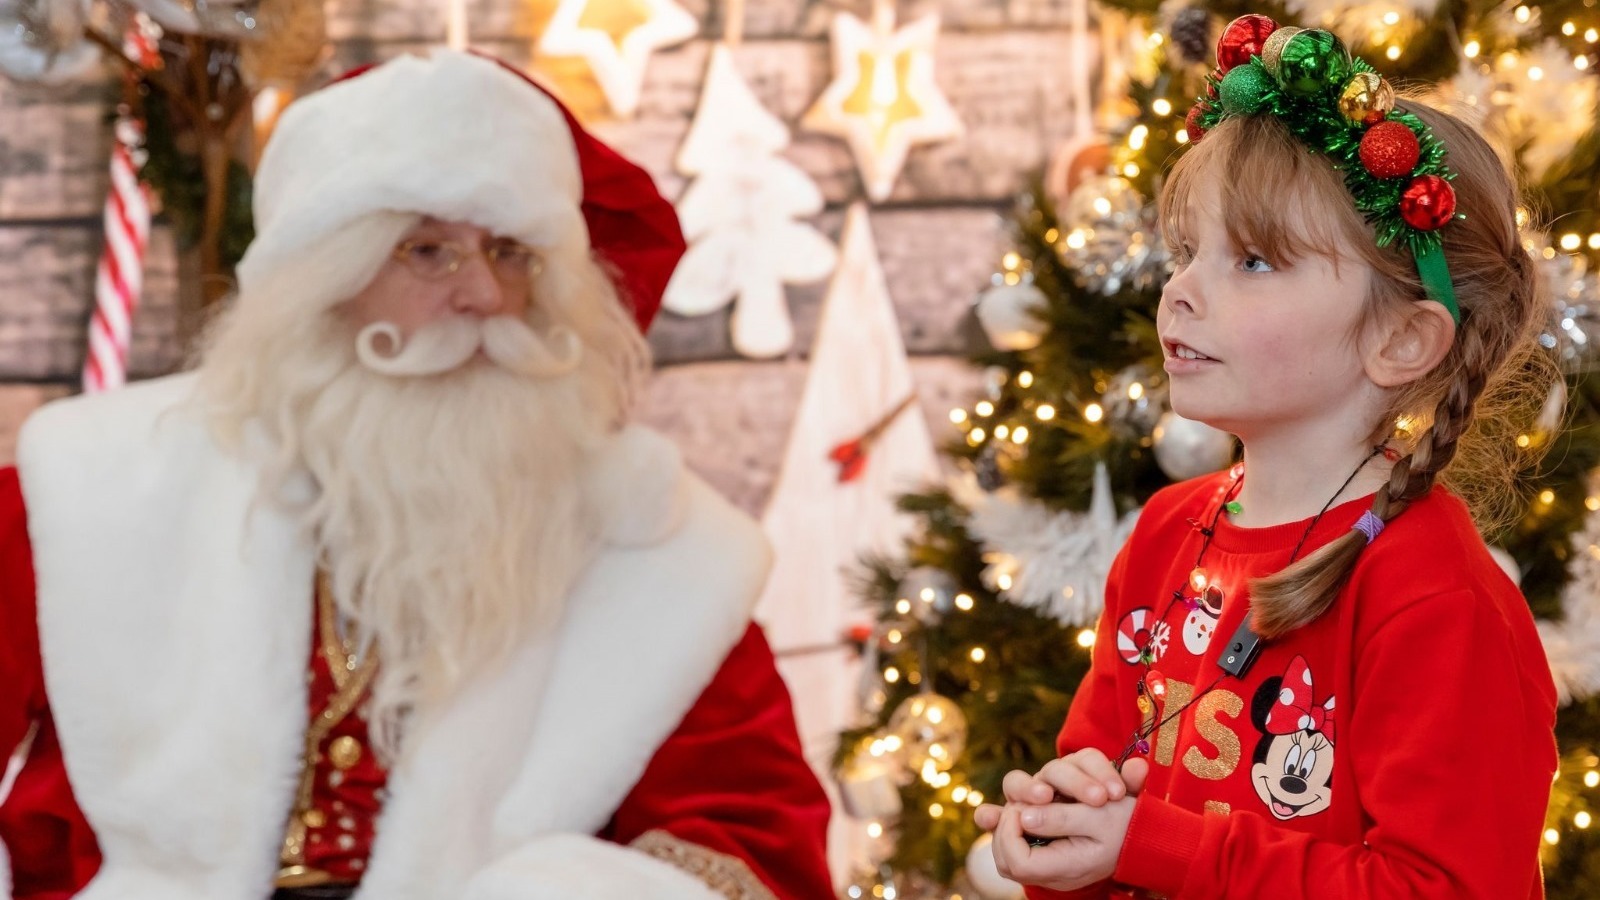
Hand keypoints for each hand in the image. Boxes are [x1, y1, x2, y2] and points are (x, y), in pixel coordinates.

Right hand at [973, 750, 1147, 831]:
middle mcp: (1050, 781)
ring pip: (1019, 782)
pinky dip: (989, 815)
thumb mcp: (1122, 810)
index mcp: (1080, 771)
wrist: (1091, 854)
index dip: (1098, 771)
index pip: (1085, 758)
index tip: (1113, 794)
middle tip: (1095, 800)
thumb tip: (1140, 765)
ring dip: (1029, 789)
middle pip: (1054, 769)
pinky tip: (988, 818)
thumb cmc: (1109, 829)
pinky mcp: (1012, 822)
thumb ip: (1128, 786)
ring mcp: (1027, 799)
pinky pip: (993, 815)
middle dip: (1074, 782)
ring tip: (1043, 798)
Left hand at [987, 790, 1137, 890]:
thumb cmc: (1128, 824)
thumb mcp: (1100, 818)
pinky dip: (1024, 803)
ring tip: (1044, 792)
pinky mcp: (1052, 831)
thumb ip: (1061, 819)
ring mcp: (1050, 848)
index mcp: (1063, 866)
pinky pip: (1024, 822)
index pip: (1014, 862)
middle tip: (1037, 798)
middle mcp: (1051, 861)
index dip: (1009, 830)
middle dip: (1009, 815)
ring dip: (1022, 804)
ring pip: (1013, 835)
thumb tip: (1024, 816)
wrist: (1151, 831)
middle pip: (1004, 851)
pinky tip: (1029, 793)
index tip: (1031, 805)